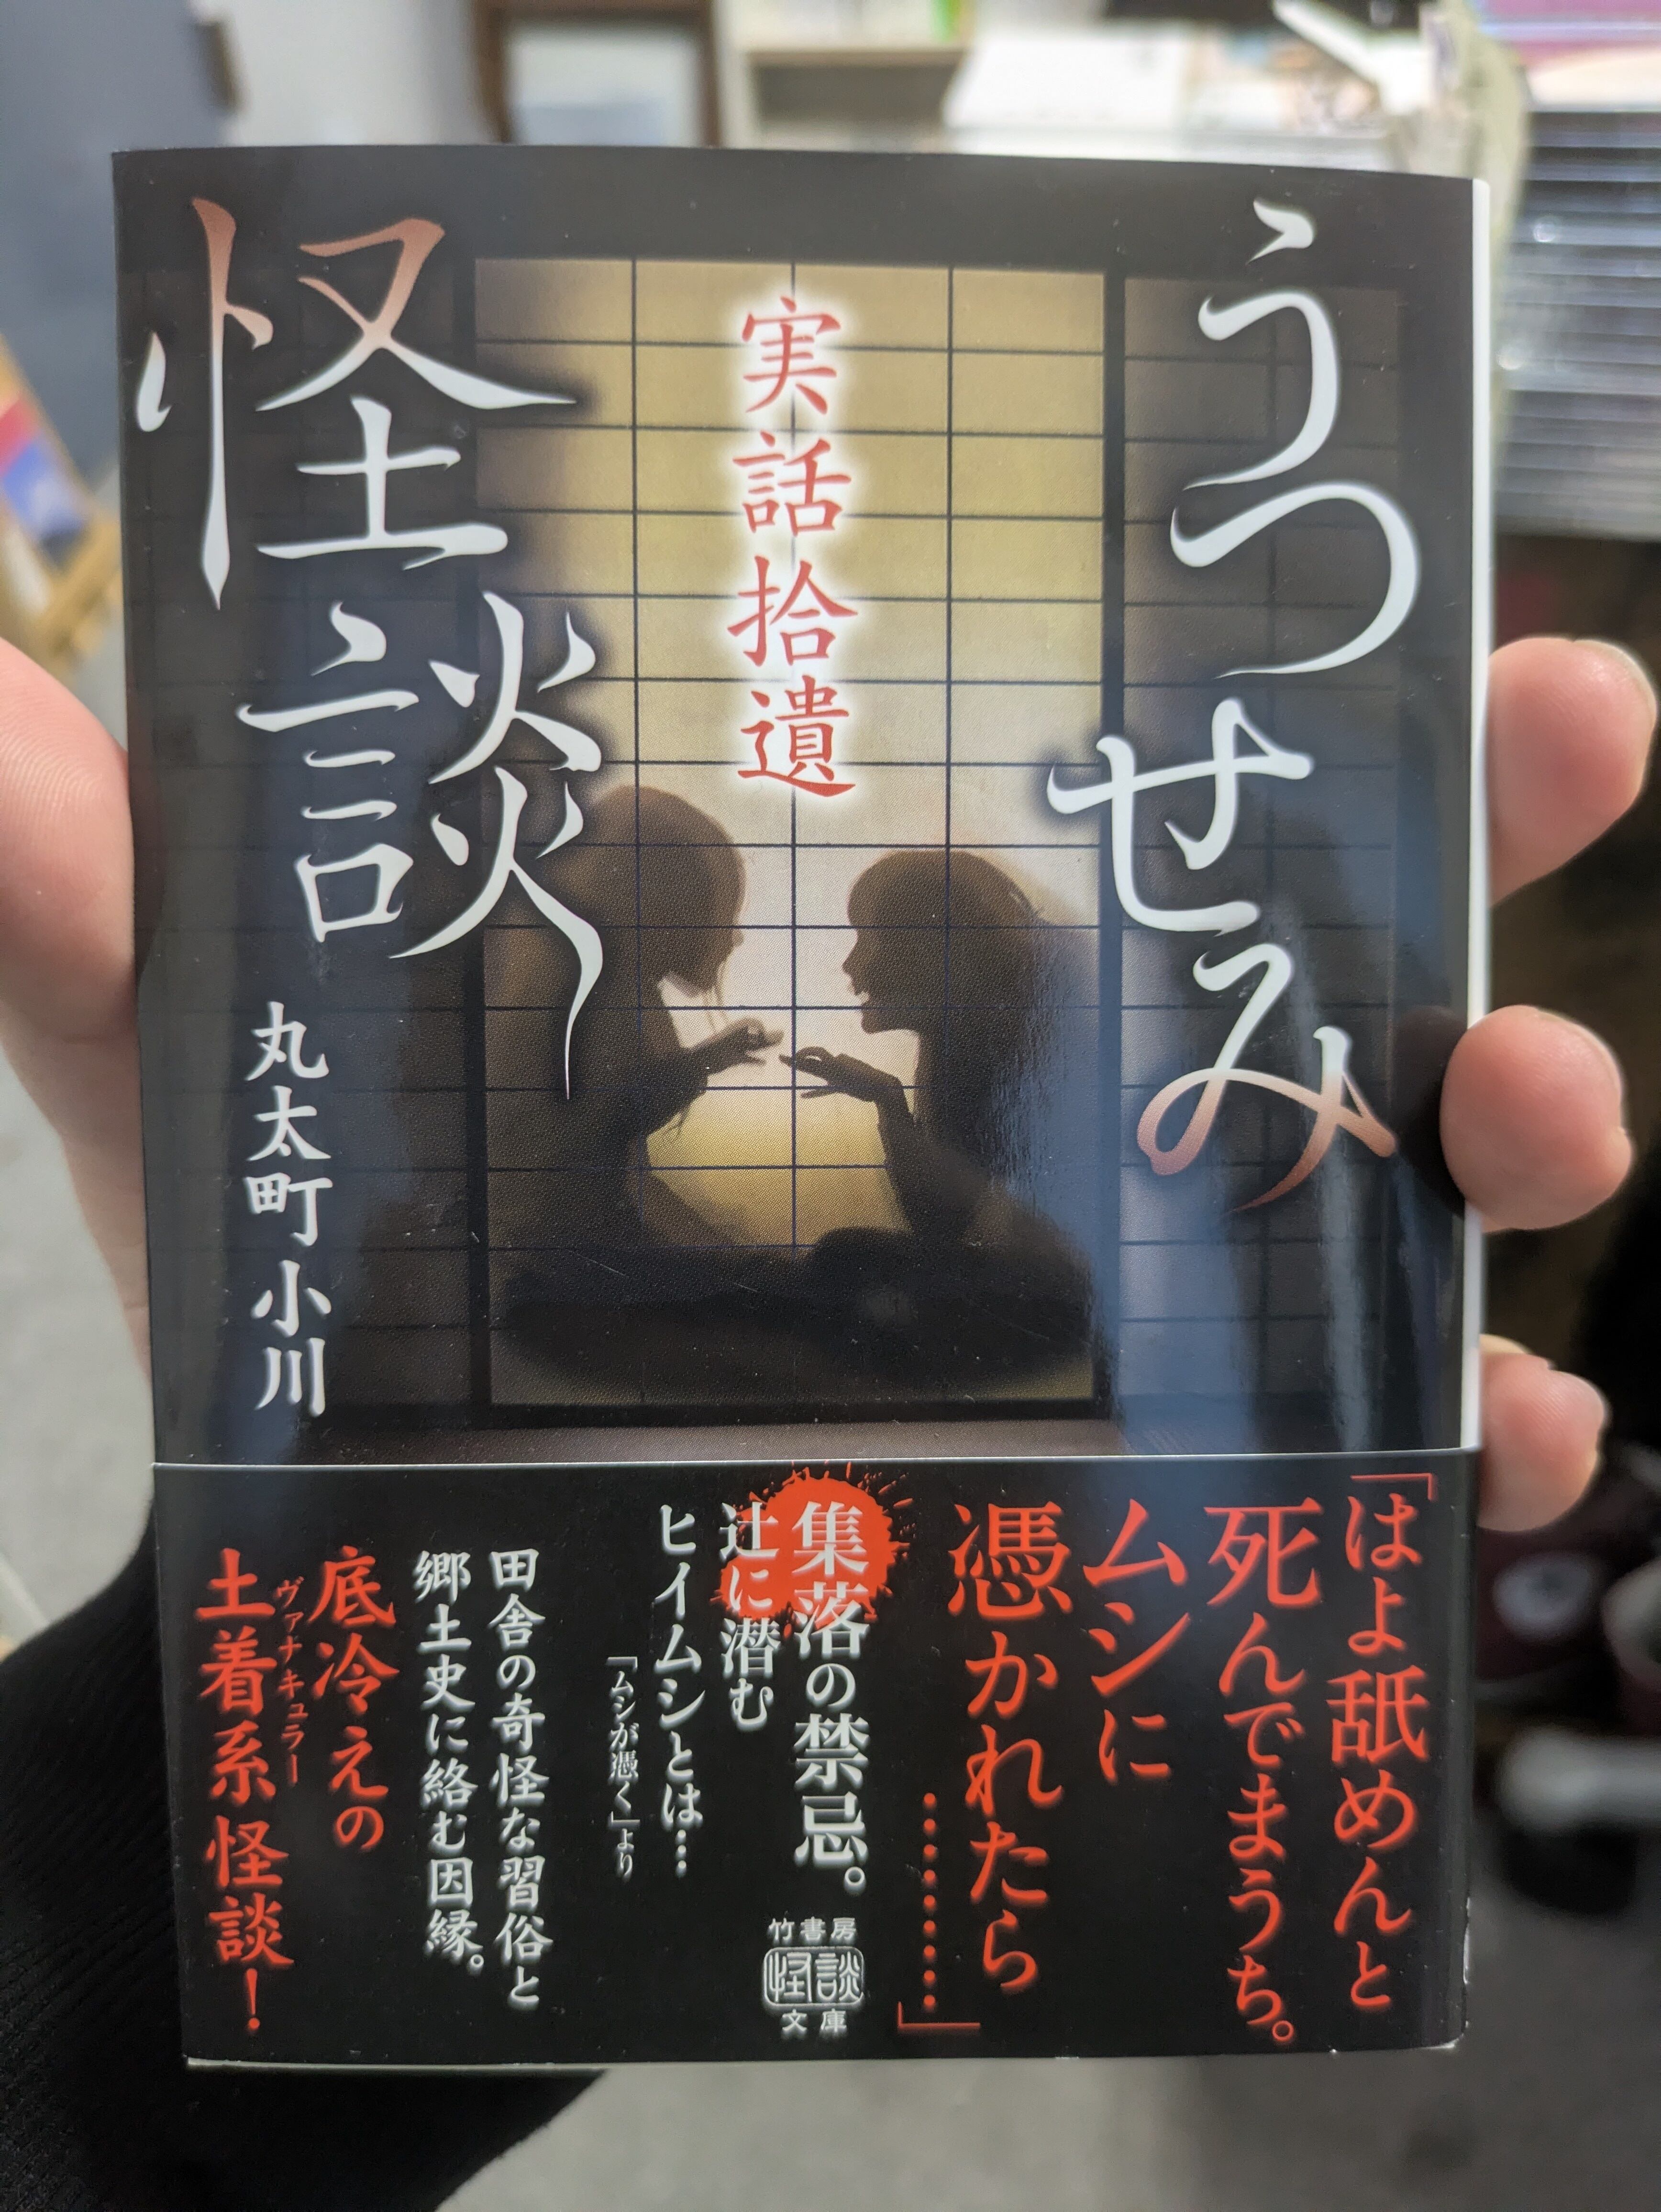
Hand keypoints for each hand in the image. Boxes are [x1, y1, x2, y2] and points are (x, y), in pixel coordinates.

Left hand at [0, 634, 1649, 1527]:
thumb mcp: (203, 1092)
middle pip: (1244, 945)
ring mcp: (1061, 1303)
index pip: (1021, 769)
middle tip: (1556, 736)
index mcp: (810, 960)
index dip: (1178, 675)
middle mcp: (968, 1107)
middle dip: (1424, 832)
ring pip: (1335, 1185)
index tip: (1267, 622)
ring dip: (1480, 1127)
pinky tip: (1520, 1443)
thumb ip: (97, 918)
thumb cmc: (299, 1339)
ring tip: (1542, 1109)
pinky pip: (1327, 1463)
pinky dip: (1443, 1447)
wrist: (353, 1637)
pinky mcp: (1098, 1493)